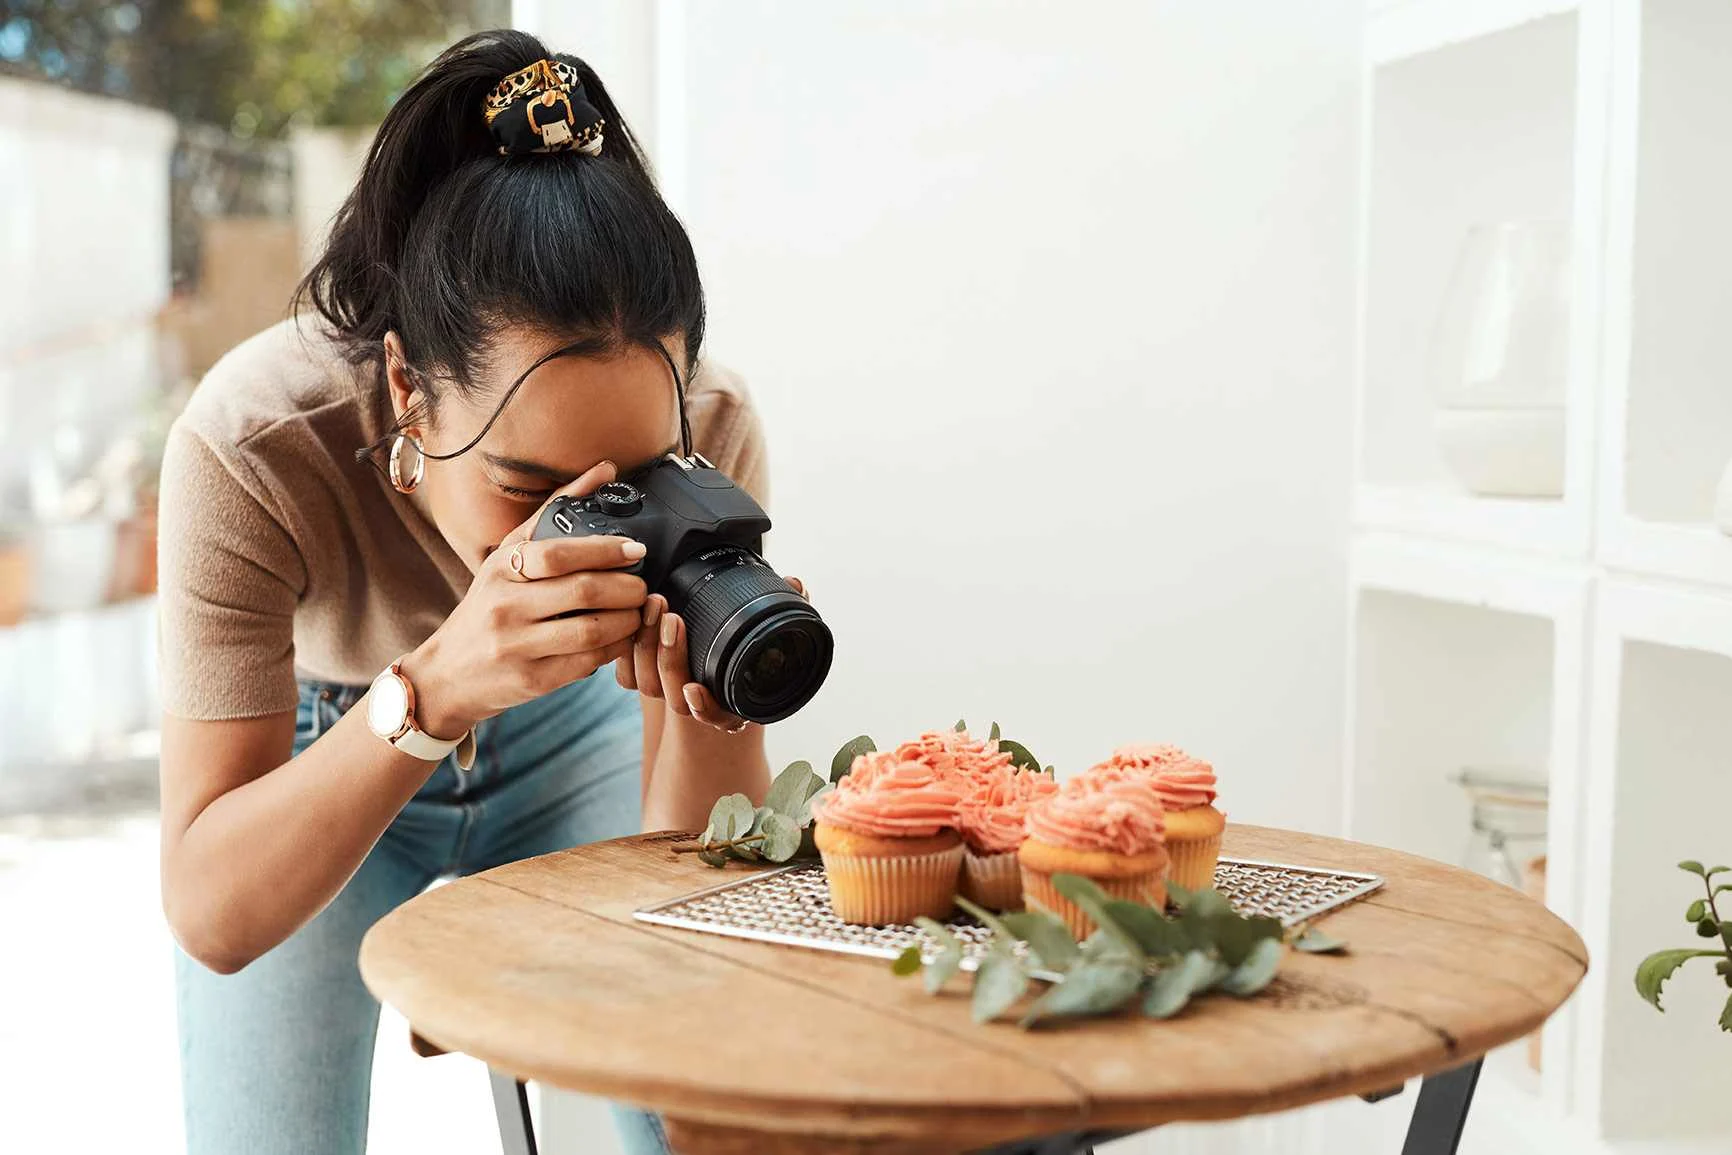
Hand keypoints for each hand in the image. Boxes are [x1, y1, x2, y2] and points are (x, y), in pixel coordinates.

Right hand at [399, 461, 648, 736]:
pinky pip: (586, 664)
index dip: (605, 550)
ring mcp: (517, 646)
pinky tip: (621, 639)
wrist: (446, 673)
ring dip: (627, 621)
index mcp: (501, 570)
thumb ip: (555, 511)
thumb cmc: (487, 606)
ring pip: (590, 631)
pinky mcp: (531, 680)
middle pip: (582, 592)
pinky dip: (613, 650)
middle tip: (643, 587)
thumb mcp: (508, 556)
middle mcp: (506, 606)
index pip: (558, 554)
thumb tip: (606, 470)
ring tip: (638, 613)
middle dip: (627, 588)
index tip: (635, 550)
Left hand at [616, 576, 809, 732]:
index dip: (704, 707)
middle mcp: (698, 704)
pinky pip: (626, 675)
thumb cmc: (739, 640)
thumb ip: (785, 605)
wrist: (707, 647)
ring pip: (647, 684)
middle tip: (671, 616)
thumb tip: (796, 583)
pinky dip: (625, 649)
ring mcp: (667, 693)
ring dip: (647, 644)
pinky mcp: (641, 677)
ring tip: (654, 603)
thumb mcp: (764, 622)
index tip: (694, 689)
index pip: (718, 716)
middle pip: (674, 697)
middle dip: (670, 657)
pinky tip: (632, 615)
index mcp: (730, 703)